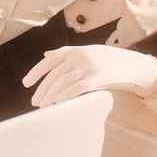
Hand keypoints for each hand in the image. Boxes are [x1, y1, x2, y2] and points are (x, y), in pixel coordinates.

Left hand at [22, 45, 156, 106]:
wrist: (130, 64)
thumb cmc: (105, 59)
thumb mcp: (85, 51)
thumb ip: (66, 53)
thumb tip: (47, 54)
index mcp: (73, 50)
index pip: (48, 61)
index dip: (35, 73)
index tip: (26, 84)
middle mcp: (78, 57)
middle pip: (53, 75)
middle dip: (42, 89)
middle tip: (35, 102)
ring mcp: (87, 67)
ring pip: (62, 83)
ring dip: (50, 95)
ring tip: (44, 106)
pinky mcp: (96, 79)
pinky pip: (76, 88)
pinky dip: (65, 96)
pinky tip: (58, 102)